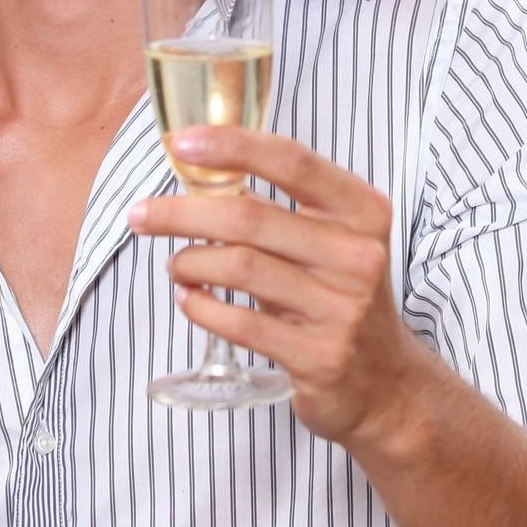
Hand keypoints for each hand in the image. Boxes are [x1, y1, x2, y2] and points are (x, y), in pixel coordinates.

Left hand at [128, 126, 444, 456]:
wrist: (385, 382)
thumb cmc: (341, 297)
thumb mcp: (331, 241)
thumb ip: (279, 208)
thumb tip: (202, 173)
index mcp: (362, 211)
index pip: (292, 162)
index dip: (232, 146)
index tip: (181, 143)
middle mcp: (357, 255)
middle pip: (249, 218)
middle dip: (181, 213)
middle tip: (141, 215)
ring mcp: (342, 308)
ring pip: (238, 268)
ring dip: (189, 262)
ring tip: (176, 265)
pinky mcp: (319, 355)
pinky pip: (239, 323)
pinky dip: (201, 307)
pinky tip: (190, 299)